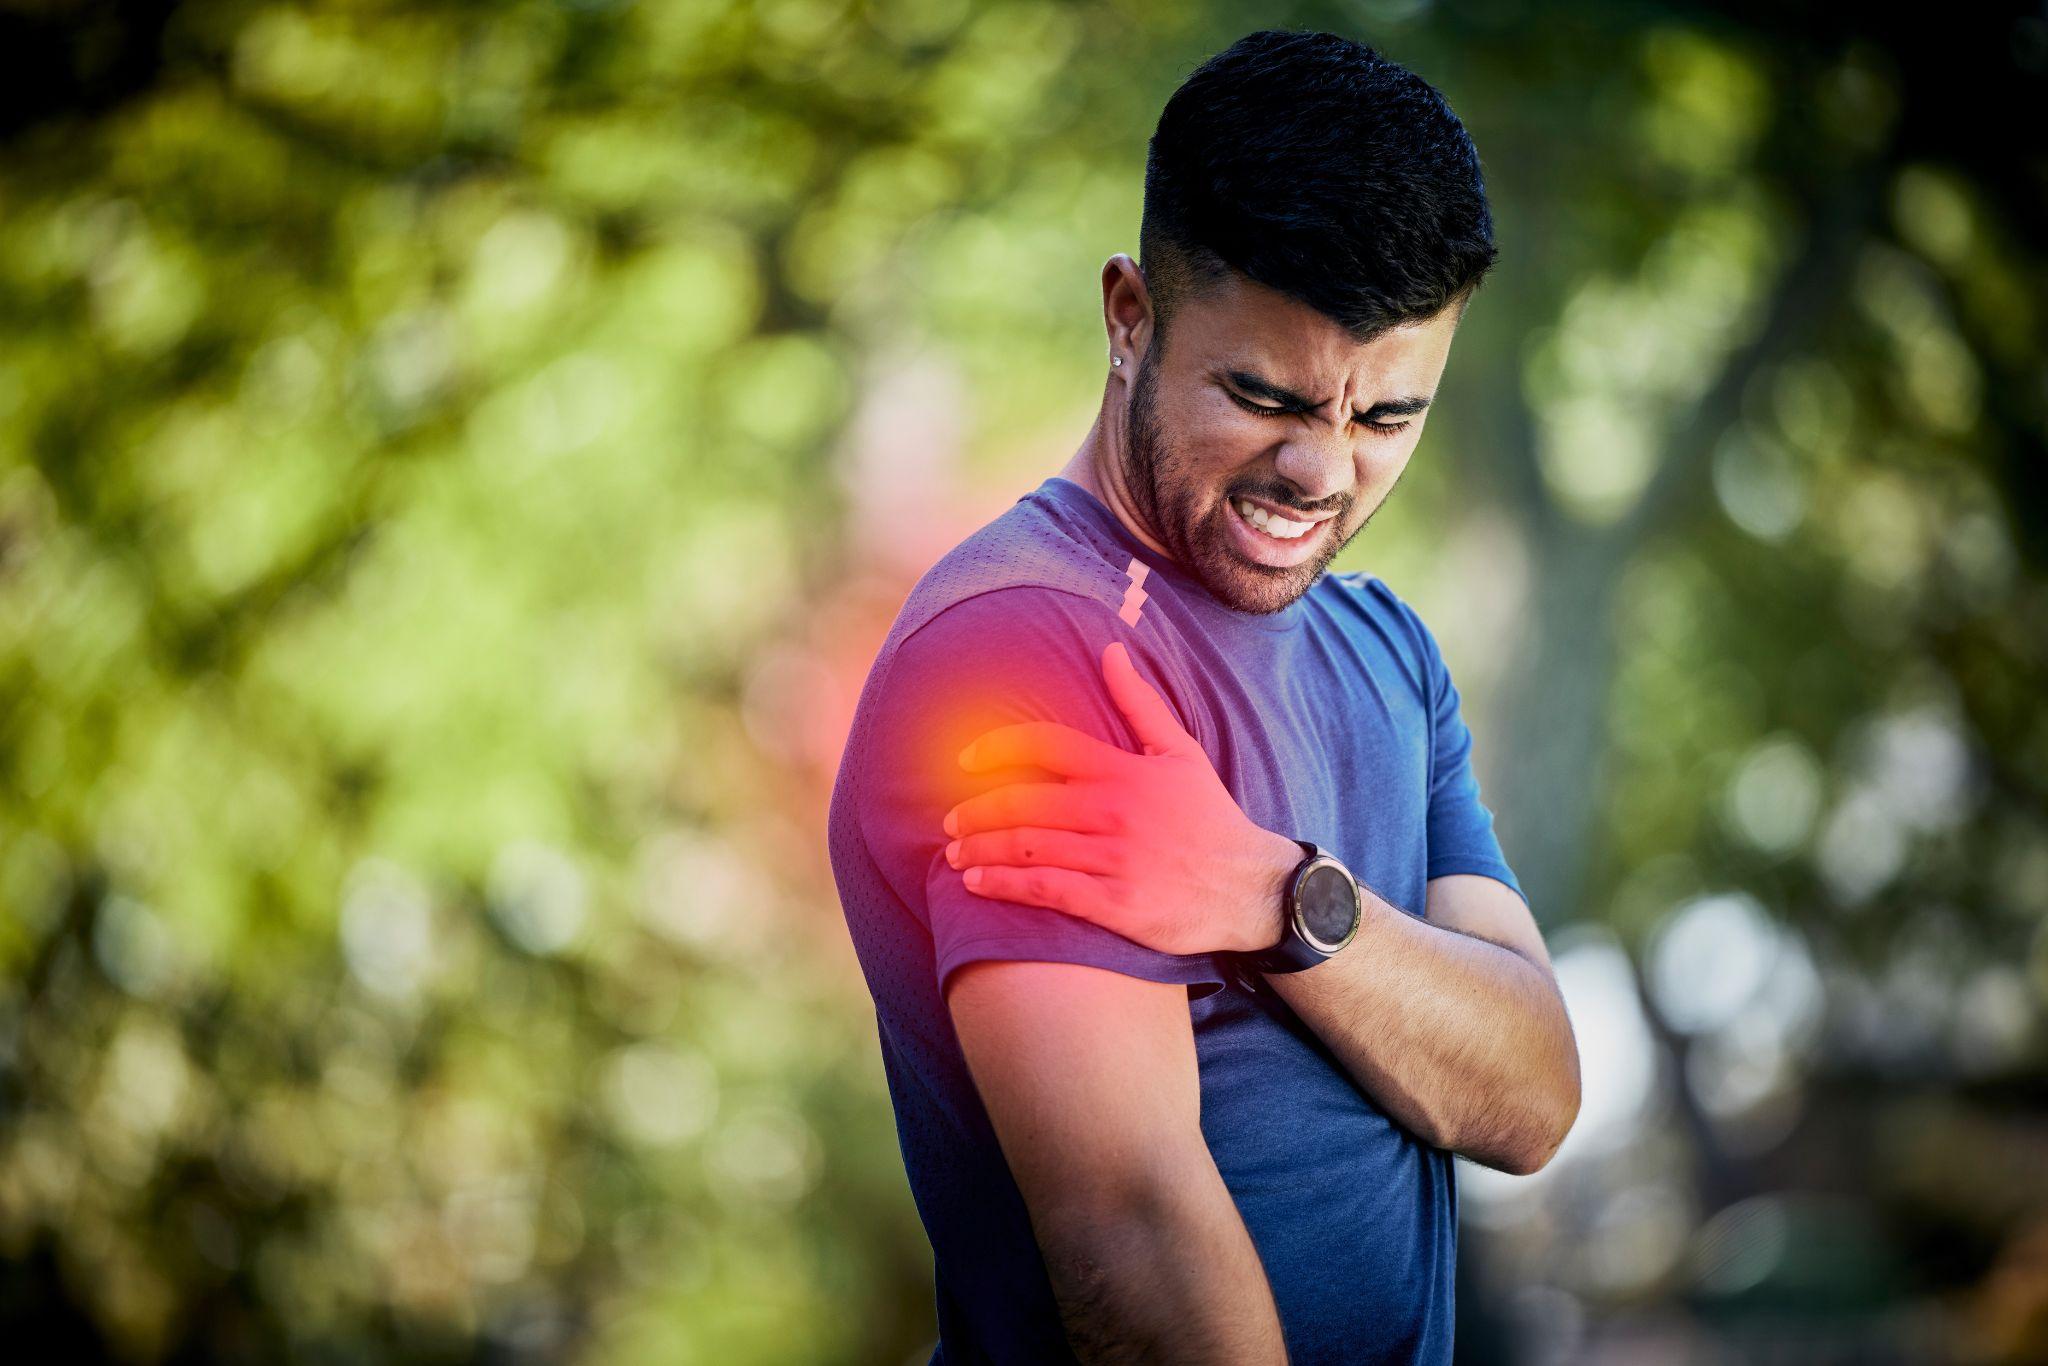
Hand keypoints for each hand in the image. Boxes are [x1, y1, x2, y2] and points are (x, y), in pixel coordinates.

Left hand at [941, 641, 1302, 955]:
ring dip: (980, 850)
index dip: (997, 747)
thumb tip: (1111, 650)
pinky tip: (977, 884)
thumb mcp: (1181, 752)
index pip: (1047, 745)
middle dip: (976, 811)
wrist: (1251, 888)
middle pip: (1024, 802)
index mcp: (1125, 771)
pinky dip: (1004, 886)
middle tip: (950, 820)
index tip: (964, 760)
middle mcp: (1114, 812)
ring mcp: (1113, 859)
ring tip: (955, 853)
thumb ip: (1140, 703)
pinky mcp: (1115, 904)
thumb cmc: (1211, 818)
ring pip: (1028, 847)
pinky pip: (1046, 891)